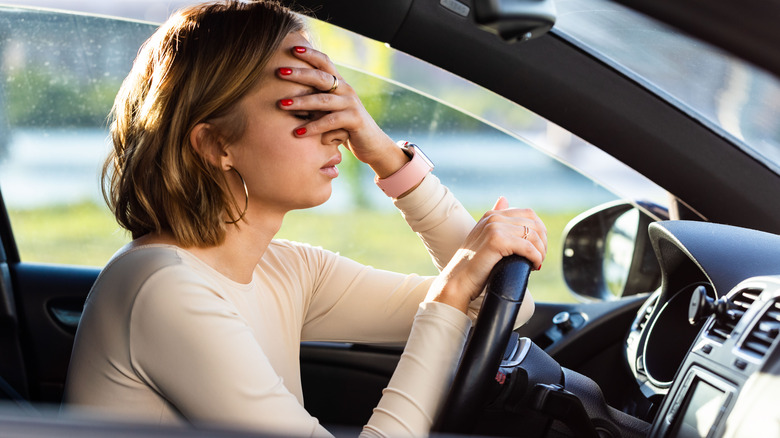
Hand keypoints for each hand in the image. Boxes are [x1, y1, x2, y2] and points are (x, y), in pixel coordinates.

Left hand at [276, 46, 406, 176]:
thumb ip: (315, 101)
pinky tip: (298, 133)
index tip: (292, 48)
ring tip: (281, 104)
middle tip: (279, 72)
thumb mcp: (329, 110)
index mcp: (339, 83)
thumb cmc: (344, 127)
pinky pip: (330, 121)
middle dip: (299, 74)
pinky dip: (313, 127)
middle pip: (321, 77)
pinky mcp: (354, 119)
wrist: (372, 143)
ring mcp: (351, 104)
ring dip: (300, 102)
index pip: (325, 62)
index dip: (310, 54)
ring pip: (322, 100)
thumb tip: (285, 97)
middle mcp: (346, 90)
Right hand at [427, 197, 546, 312]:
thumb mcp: (485, 238)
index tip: (539, 248)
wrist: (458, 282)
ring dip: (540, 251)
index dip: (540, 231)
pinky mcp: (497, 241)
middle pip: (534, 223)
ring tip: (536, 263)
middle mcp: (493, 218)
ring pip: (533, 236)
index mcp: (492, 215)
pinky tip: (534, 266)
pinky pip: (528, 247)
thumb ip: (496, 222)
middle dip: (542, 242)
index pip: (529, 214)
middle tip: (540, 258)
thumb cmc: (473, 266)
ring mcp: (494, 227)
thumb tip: (504, 199)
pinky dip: (535, 257)